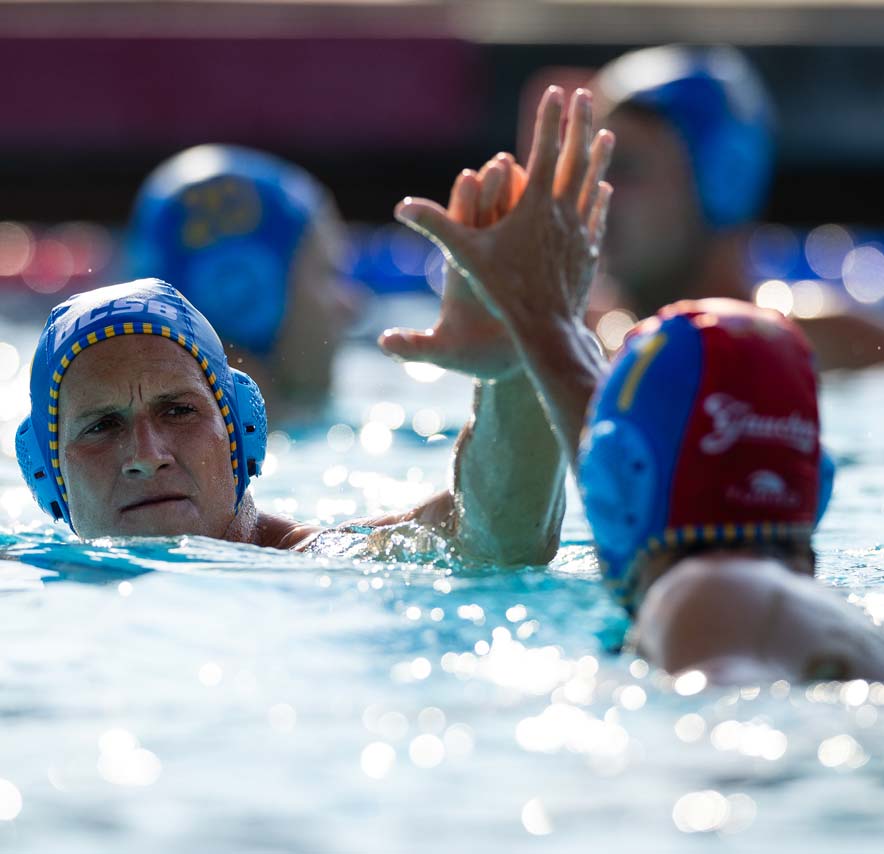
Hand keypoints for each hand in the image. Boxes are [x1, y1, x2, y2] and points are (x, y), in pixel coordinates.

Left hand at [379, 154, 528, 378]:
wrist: (502, 365)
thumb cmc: (470, 357)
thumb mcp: (442, 353)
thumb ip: (413, 348)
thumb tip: (384, 344)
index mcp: (460, 274)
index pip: (458, 232)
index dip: (464, 205)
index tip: (470, 176)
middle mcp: (480, 264)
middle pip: (486, 219)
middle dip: (494, 189)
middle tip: (503, 161)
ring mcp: (506, 264)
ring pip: (514, 224)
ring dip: (522, 196)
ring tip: (532, 168)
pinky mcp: (528, 270)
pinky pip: (539, 241)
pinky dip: (548, 221)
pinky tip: (559, 199)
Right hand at [393, 87, 613, 339]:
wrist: (546, 329)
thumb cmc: (503, 292)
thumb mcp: (465, 257)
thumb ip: (436, 227)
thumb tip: (402, 207)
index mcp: (535, 205)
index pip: (544, 149)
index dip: (549, 118)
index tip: (557, 91)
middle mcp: (563, 213)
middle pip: (575, 157)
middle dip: (579, 123)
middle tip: (586, 95)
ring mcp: (580, 232)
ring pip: (593, 183)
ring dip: (598, 155)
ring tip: (605, 133)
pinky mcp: (589, 253)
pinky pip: (597, 216)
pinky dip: (600, 197)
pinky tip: (604, 189)